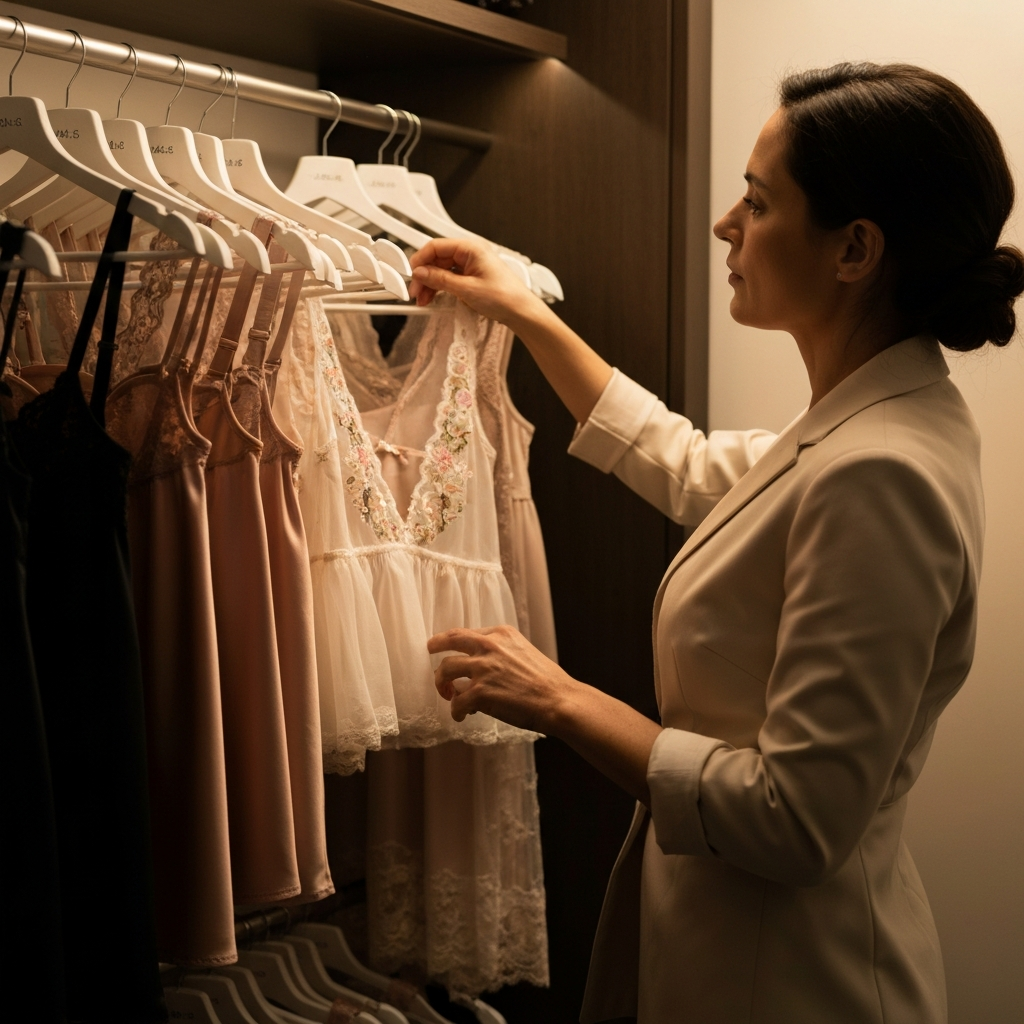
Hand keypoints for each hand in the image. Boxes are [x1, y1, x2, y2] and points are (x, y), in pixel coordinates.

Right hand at [409, 238, 544, 328]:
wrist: (522, 312)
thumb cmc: (504, 297)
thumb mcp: (466, 289)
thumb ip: (440, 280)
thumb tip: (422, 274)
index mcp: (471, 249)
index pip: (436, 247)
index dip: (420, 260)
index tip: (412, 275)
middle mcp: (471, 254)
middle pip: (438, 259)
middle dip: (425, 276)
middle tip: (416, 292)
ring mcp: (472, 266)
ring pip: (443, 271)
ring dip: (431, 284)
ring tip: (424, 300)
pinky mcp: (473, 278)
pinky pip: (451, 279)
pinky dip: (442, 288)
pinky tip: (435, 299)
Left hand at [428, 624, 576, 732]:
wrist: (558, 700)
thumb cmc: (546, 681)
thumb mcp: (524, 651)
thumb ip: (502, 652)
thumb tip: (481, 666)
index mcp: (500, 634)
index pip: (466, 633)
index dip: (453, 641)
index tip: (448, 646)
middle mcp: (488, 646)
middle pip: (448, 642)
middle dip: (434, 646)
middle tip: (429, 651)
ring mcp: (482, 669)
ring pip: (445, 671)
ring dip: (442, 684)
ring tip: (447, 694)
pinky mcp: (479, 693)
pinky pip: (456, 702)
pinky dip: (456, 711)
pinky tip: (462, 716)